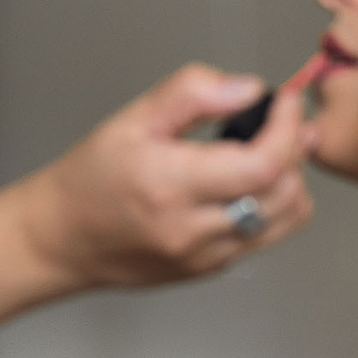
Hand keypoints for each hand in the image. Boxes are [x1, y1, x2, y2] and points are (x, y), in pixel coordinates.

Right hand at [21, 67, 315, 288]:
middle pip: (284, 193)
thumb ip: (192, 94)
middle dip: (295, 150)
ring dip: (291, 181)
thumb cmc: (89, 180)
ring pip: (286, 220)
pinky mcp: (210, 269)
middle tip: (285, 123)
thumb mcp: (133, 119)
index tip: (286, 103)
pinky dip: (271, 205)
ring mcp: (206, 256)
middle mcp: (193, 229)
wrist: (62, 239)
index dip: (287, 128)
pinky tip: (248, 183)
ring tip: (272, 152)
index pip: (262, 163)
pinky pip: (264, 237)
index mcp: (172, 185)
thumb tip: (247, 88)